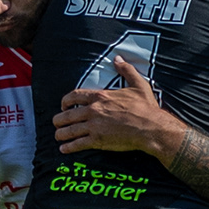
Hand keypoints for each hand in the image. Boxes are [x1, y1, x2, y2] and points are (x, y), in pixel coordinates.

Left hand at [53, 57, 176, 155]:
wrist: (151, 128)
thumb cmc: (146, 108)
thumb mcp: (138, 84)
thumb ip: (126, 70)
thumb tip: (118, 58)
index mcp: (100, 96)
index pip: (74, 96)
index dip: (65, 101)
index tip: (63, 105)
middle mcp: (93, 110)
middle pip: (67, 114)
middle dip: (59, 119)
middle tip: (57, 123)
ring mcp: (94, 126)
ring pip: (69, 130)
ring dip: (60, 134)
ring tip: (58, 137)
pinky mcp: (98, 140)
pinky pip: (77, 144)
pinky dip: (69, 147)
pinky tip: (64, 149)